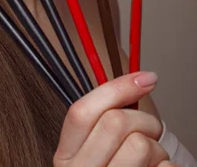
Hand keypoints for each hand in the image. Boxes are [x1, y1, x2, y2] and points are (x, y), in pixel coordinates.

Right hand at [53, 72, 174, 166]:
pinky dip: (168, 166)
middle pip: (116, 122)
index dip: (117, 87)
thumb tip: (139, 80)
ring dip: (157, 147)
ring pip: (140, 145)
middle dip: (144, 119)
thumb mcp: (92, 150)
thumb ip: (102, 120)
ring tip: (151, 158)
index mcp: (66, 155)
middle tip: (150, 129)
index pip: (82, 111)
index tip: (146, 78)